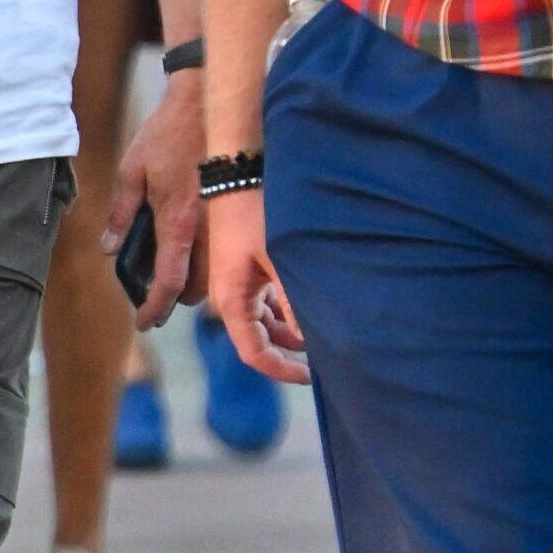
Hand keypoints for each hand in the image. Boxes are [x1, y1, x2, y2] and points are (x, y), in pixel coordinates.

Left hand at [101, 74, 207, 329]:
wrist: (207, 102)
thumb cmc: (167, 134)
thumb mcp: (132, 169)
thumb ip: (122, 212)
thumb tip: (110, 249)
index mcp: (176, 221)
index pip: (168, 281)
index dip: (155, 308)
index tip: (144, 322)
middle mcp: (206, 228)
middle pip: (200, 287)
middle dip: (180, 298)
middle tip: (158, 293)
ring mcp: (226, 219)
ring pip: (219, 272)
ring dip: (199, 281)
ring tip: (176, 271)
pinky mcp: (237, 207)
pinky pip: (229, 249)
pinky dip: (215, 260)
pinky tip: (199, 247)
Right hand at [207, 188, 308, 385]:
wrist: (236, 174)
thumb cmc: (256, 215)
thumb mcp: (279, 259)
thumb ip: (293, 300)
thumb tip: (311, 338)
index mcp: (231, 302)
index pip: (254, 354)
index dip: (281, 371)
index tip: (311, 377)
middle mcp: (229, 298)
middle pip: (258, 340)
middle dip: (288, 353)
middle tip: (324, 358)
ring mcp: (236, 283)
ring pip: (263, 321)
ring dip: (288, 331)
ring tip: (323, 333)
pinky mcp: (244, 269)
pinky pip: (264, 302)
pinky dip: (284, 310)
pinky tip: (308, 306)